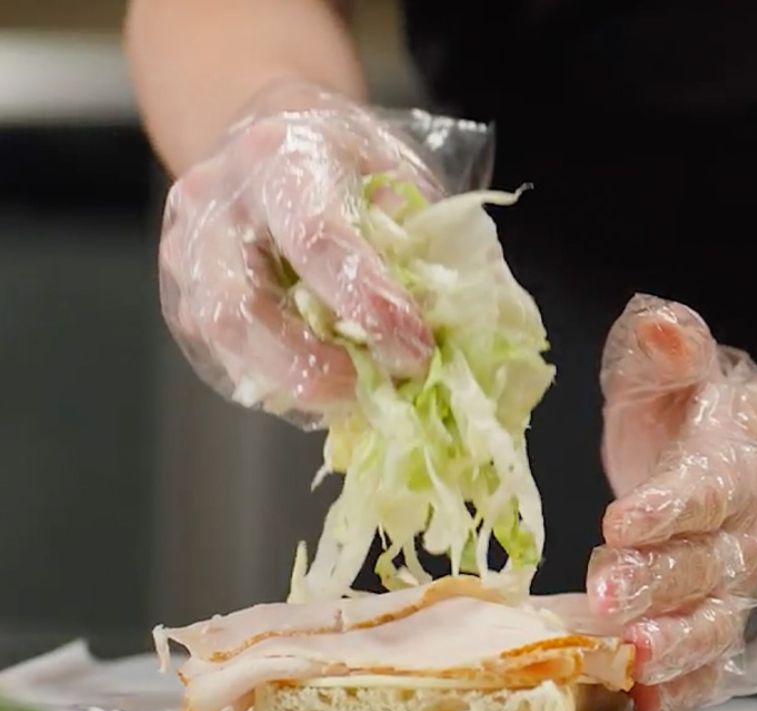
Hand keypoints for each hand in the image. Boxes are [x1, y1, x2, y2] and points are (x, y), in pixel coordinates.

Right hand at [159, 78, 443, 420]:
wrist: (264, 133)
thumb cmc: (340, 156)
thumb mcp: (391, 164)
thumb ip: (413, 228)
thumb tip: (436, 308)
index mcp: (278, 156)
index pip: (315, 238)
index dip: (366, 302)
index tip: (415, 345)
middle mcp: (215, 200)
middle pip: (244, 304)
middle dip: (319, 360)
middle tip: (382, 383)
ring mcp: (185, 247)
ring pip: (223, 335)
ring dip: (294, 379)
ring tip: (355, 392)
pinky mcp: (180, 290)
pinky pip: (219, 352)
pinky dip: (275, 379)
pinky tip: (323, 385)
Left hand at [587, 294, 756, 710]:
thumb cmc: (697, 420)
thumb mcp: (676, 376)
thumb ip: (669, 354)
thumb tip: (662, 327)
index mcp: (730, 466)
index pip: (703, 489)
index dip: (666, 508)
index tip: (622, 522)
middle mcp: (747, 531)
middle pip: (708, 563)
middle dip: (659, 583)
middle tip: (608, 599)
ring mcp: (744, 584)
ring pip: (720, 619)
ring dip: (681, 645)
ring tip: (637, 661)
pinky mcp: (733, 621)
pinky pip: (720, 660)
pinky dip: (692, 685)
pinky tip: (654, 703)